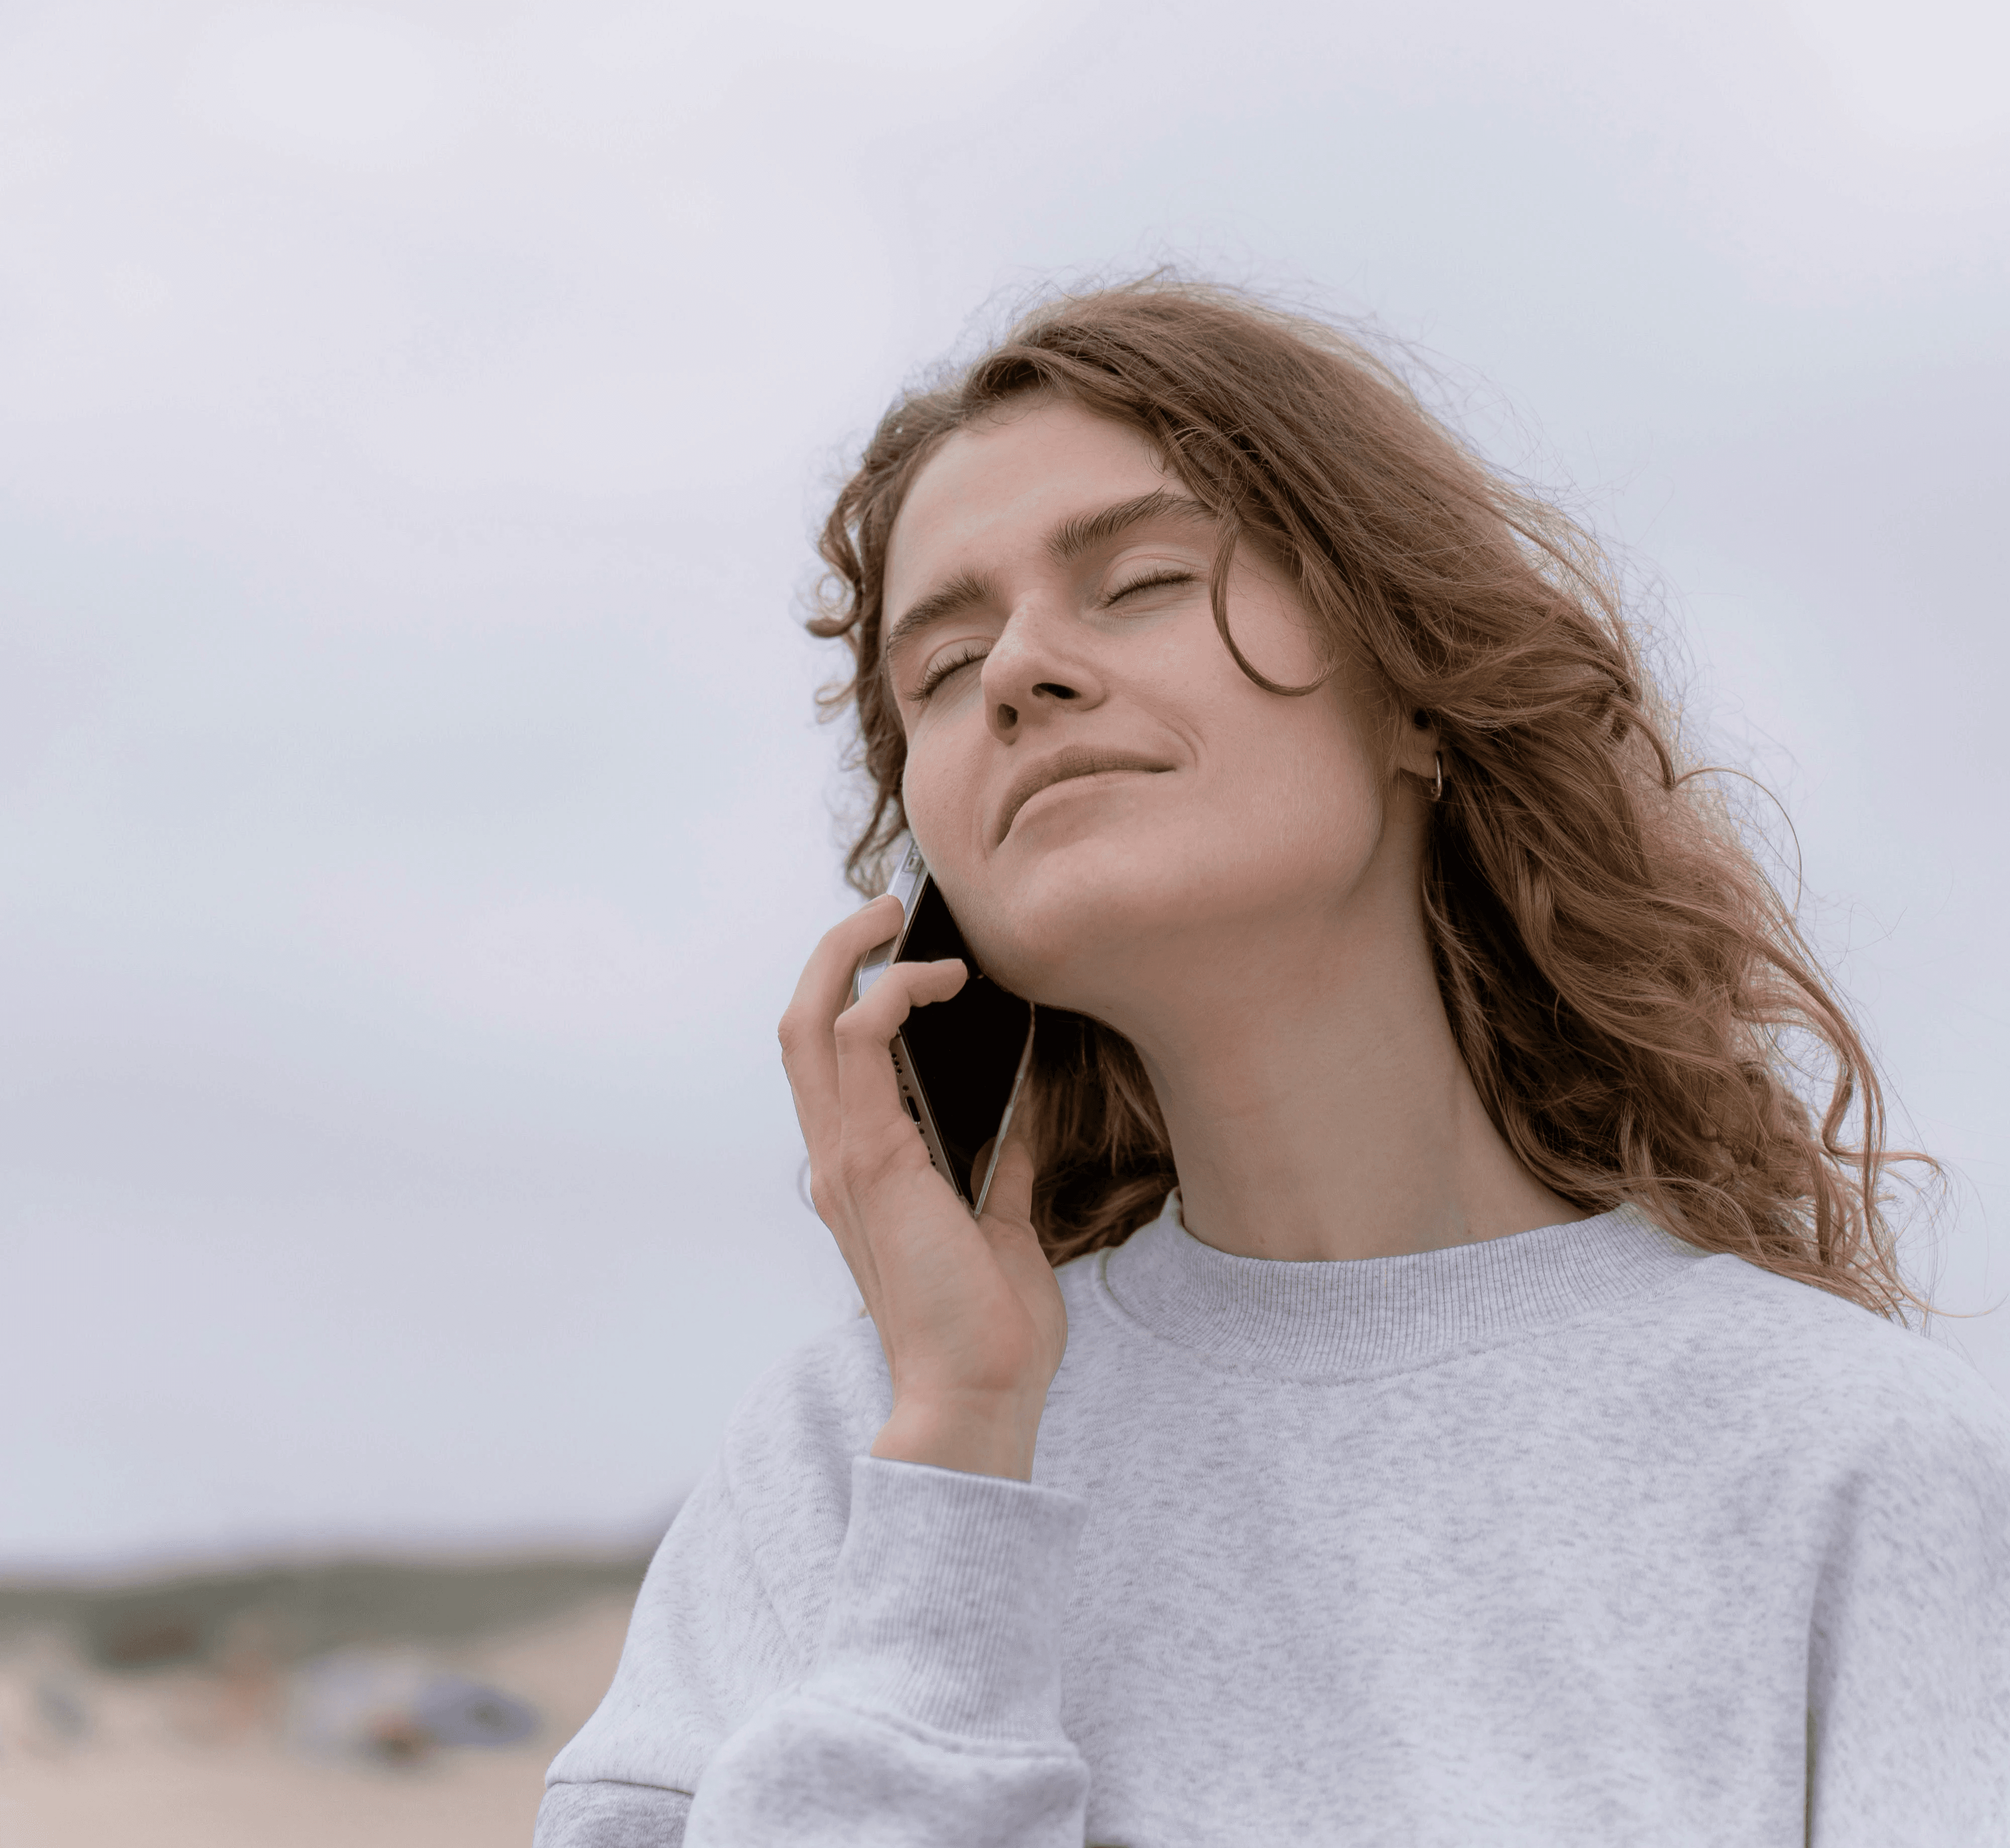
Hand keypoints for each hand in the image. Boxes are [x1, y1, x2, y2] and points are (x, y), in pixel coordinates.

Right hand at [778, 894, 1065, 1481]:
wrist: (980, 1394)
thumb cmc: (989, 1322)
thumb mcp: (1002, 1217)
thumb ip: (1003, 1151)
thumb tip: (1027, 1086)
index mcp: (859, 1174)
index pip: (825, 1063)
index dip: (846, 993)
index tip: (901, 952)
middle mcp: (836, 1160)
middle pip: (798, 1026)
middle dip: (832, 954)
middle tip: (886, 910)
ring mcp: (845, 1160)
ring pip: (810, 1021)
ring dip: (851, 957)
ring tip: (900, 920)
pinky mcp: (875, 1160)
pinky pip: (860, 1042)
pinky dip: (894, 995)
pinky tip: (945, 981)